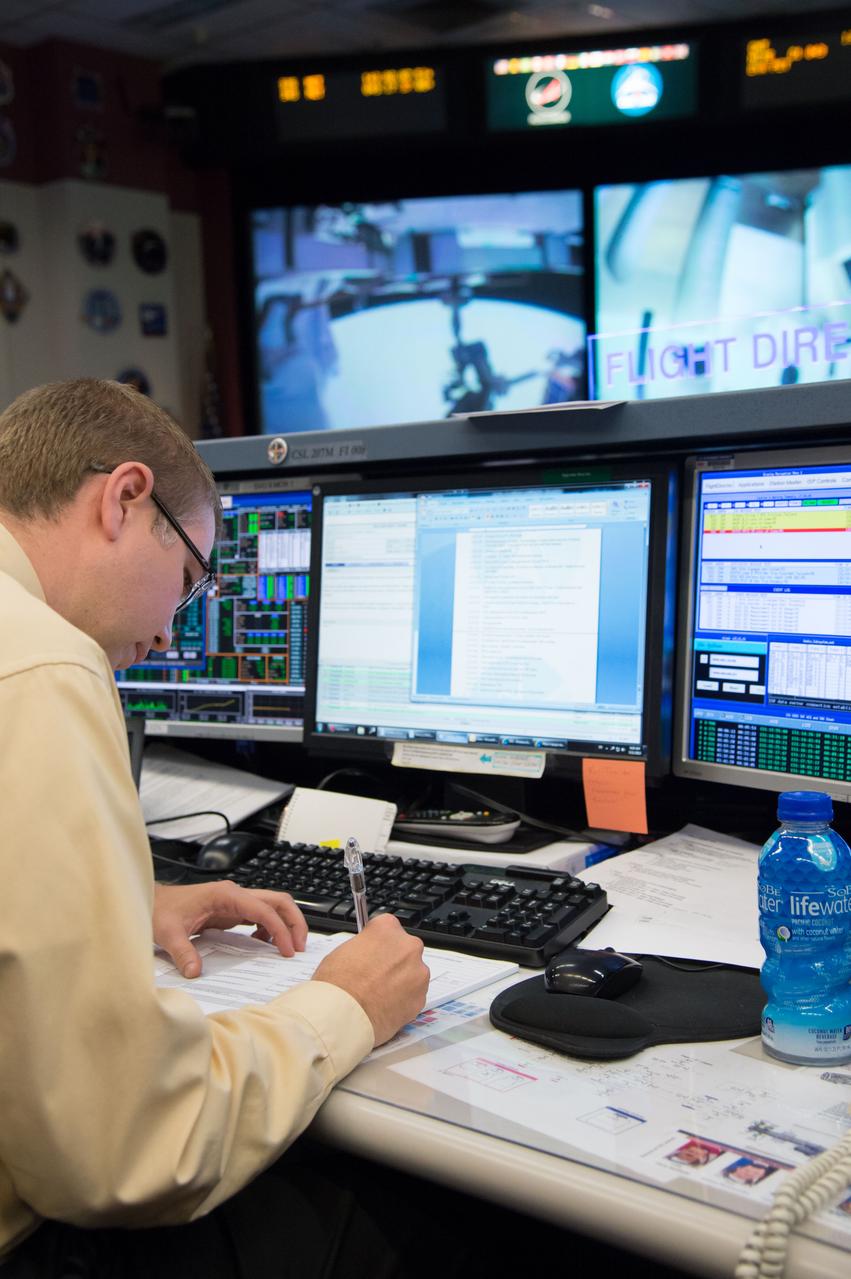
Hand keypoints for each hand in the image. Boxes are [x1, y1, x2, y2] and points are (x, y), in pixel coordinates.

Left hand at [153, 881, 307, 977]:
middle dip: (294, 921)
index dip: (279, 929)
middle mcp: (234, 894)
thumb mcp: (168, 932)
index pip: (263, 909)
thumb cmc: (160, 910)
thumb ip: (183, 952)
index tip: (287, 949)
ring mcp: (235, 901)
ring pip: (273, 905)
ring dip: (286, 923)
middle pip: (278, 900)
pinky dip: (270, 927)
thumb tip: (195, 972)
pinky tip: (264, 944)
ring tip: (290, 947)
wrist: (152, 902)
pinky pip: (260, 914)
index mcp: (225, 895)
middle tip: (300, 947)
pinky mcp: (232, 909)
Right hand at [311, 914, 428, 1044]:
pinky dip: (403, 1000)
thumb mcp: (343, 951)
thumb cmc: (338, 984)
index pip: (388, 928)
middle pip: (404, 950)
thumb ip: (364, 948)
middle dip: (393, 962)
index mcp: (387, 928)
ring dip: (400, 981)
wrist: (343, 1017)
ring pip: (412, 973)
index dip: (378, 944)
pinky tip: (385, 1007)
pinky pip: (414, 995)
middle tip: (375, 977)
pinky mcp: (421, 997)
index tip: (374, 953)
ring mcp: (418, 972)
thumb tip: (367, 955)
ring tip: (378, 995)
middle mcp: (408, 946)